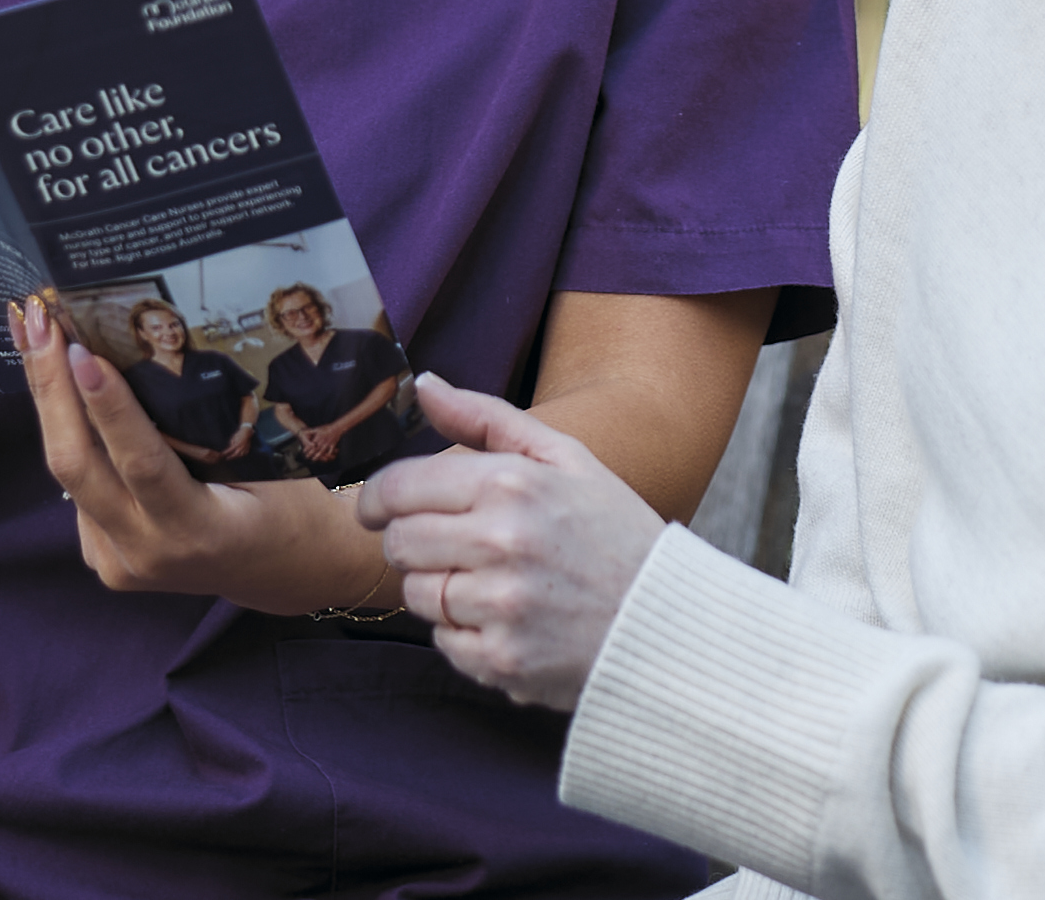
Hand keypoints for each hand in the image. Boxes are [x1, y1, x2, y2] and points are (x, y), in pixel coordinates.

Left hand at [17, 301, 376, 613]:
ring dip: (51, 403)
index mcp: (198, 532)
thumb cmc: (286, 505)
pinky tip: (63, 389)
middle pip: (77, 466)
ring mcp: (118, 563)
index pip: (142, 463)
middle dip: (50, 387)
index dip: (109, 406)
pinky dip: (73, 437)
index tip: (82, 351)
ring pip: (69, 474)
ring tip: (36, 336)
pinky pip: (79, 490)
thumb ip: (202, 432)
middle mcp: (147, 553)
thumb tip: (139, 362)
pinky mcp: (104, 562)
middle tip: (36, 322)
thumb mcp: (262, 465)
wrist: (286, 573)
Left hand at [356, 375, 665, 709]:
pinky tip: (508, 620)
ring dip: (440, 589)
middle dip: (414, 542)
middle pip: (399, 543)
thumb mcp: (566, 458)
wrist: (668, 624)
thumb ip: (486, 417)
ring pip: (416, 595)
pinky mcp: (501, 660)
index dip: (376, 499)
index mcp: (512, 483)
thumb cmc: (614, 533)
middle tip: (454, 546)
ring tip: (493, 583)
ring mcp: (499, 606)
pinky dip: (464, 634)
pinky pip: (443, 642)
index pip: (400, 488)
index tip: (376, 509)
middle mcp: (500, 542)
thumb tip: (422, 384)